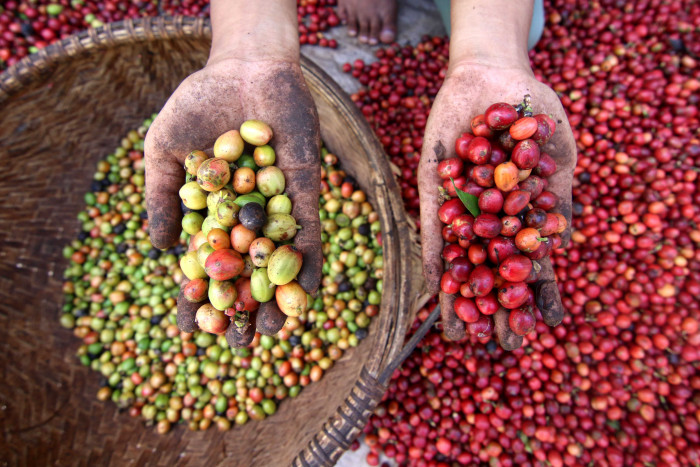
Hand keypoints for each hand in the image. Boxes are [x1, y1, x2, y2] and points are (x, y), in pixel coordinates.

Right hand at [144, 56, 321, 331]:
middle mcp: (247, 216)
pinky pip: (310, 232)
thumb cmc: (199, 106)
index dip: (198, 297)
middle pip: (245, 271)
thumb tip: (160, 252)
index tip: (189, 331)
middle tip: (241, 348)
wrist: (244, 69)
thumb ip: (162, 199)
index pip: (205, 263)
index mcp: (213, 212)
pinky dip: (309, 262)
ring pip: (279, 259)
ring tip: (276, 333)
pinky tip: (310, 294)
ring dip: (278, 297)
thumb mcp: (164, 153)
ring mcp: (277, 207)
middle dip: (244, 308)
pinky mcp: (305, 193)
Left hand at [418, 61, 575, 349]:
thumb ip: (558, 191)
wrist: (492, 74)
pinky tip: (434, 283)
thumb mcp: (557, 147)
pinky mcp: (435, 188)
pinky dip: (435, 251)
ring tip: (457, 333)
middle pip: (493, 270)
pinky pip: (433, 224)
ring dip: (459, 295)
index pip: (532, 262)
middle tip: (494, 345)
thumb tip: (561, 239)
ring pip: (460, 257)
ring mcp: (461, 205)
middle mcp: (490, 216)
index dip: (539, 294)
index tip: (546, 327)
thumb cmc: (533, 107)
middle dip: (494, 308)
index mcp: (523, 213)